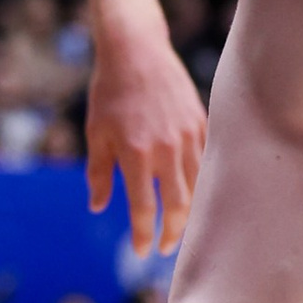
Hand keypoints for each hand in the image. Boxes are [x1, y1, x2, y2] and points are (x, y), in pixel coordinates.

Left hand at [85, 20, 206, 255]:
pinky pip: (205, 161)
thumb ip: (100, 173)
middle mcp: (165, 148)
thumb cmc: (110, 93)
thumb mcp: (96, 133)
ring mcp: (186, 135)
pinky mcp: (199, 123)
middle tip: (165, 247)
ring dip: (190, 212)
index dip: (143, 234)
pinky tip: (194, 193)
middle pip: (179, 205)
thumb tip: (99, 207)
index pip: (144, 208)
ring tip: (181, 225)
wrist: (136, 50)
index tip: (141, 251)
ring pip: (197, 186)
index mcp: (136, 154)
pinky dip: (200, 182)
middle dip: (173, 233)